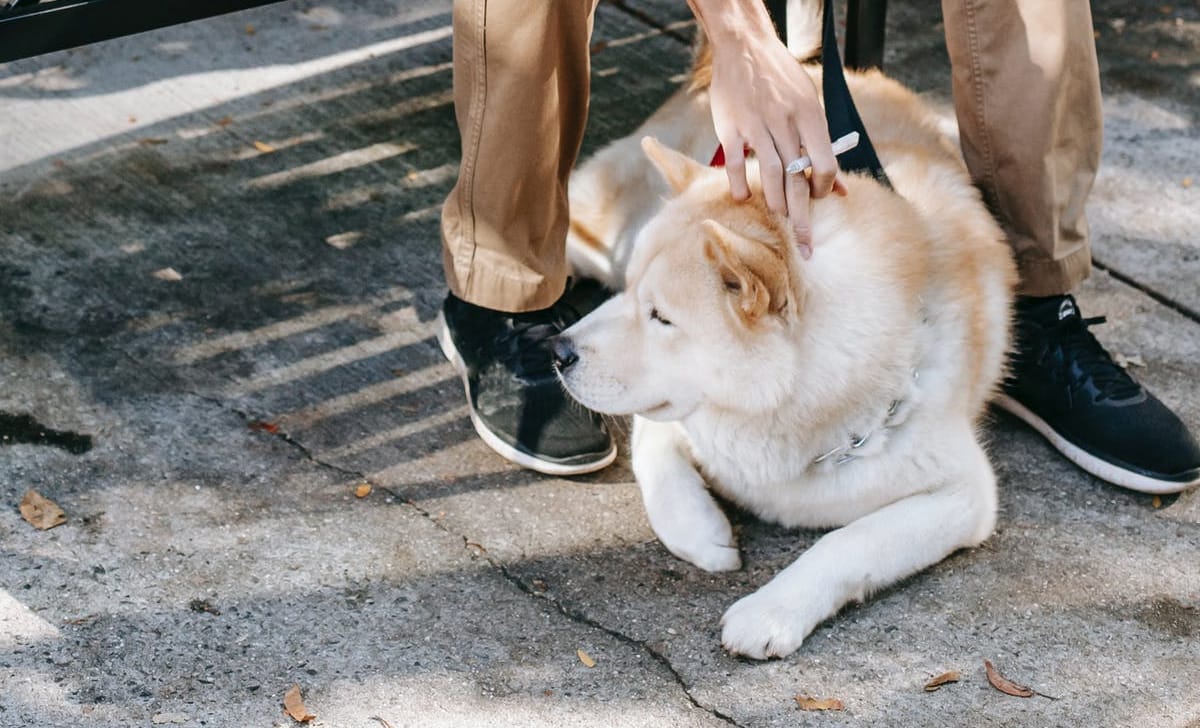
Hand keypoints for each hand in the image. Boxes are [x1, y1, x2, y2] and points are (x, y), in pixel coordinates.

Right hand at [689, 0, 840, 251]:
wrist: (745, 47)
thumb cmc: (782, 79)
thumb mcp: (810, 104)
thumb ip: (823, 146)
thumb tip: (841, 189)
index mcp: (809, 115)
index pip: (824, 164)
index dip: (824, 188)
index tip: (818, 197)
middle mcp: (785, 122)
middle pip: (798, 179)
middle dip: (803, 218)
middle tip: (806, 247)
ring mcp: (756, 125)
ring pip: (770, 176)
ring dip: (776, 202)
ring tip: (779, 215)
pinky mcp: (730, 127)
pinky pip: (737, 164)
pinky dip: (740, 185)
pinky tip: (743, 198)